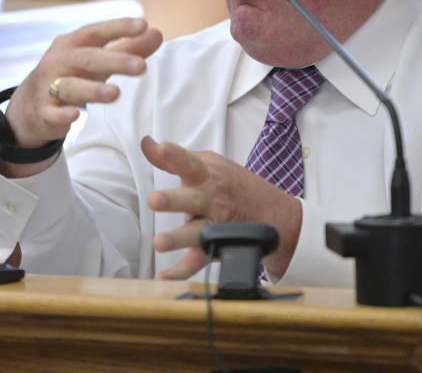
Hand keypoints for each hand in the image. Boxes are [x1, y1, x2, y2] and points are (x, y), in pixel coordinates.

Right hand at [0, 18, 162, 176]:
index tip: (143, 25)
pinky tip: (76, 115)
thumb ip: (128, 48)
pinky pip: (52, 113)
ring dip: (92, 89)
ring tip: (115, 93)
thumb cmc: (71, 76)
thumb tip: (157, 33)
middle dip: (114, 61)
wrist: (30, 107)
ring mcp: (49, 87)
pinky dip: (63, 114)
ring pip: (70, 86)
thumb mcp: (98, 61)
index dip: (118, 27)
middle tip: (142, 66)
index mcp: (74, 44)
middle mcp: (60, 61)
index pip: (97, 32)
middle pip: (87, 58)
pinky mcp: (44, 112)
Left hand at [141, 136, 301, 280]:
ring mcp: (216, 224)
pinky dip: (181, 272)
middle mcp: (212, 199)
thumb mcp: (209, 165)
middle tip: (154, 200)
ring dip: (178, 238)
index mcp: (208, 175)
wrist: (275, 215)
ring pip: (197, 232)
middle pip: (193, 199)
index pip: (189, 162)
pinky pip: (199, 261)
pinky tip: (163, 278)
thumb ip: (175, 159)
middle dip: (174, 199)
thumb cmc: (232, 185)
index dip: (175, 155)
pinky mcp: (217, 247)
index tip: (161, 149)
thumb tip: (146, 143)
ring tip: (159, 243)